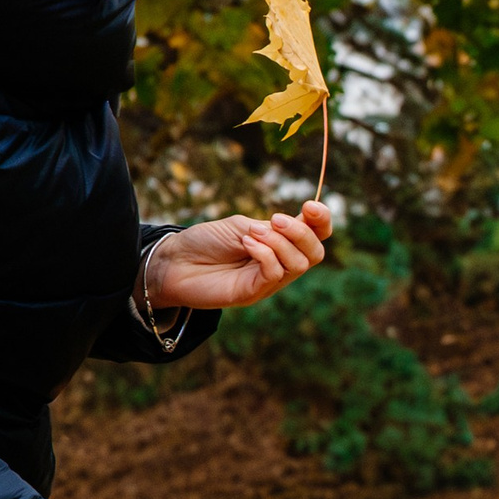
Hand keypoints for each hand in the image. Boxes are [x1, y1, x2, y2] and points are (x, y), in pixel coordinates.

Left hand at [146, 200, 332, 313]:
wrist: (175, 261)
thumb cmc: (206, 241)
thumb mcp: (242, 225)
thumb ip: (270, 229)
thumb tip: (292, 229)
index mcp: (280, 243)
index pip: (317, 235)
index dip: (322, 220)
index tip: (310, 205)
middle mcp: (280, 264)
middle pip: (315, 253)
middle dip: (302, 232)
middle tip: (276, 220)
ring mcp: (269, 281)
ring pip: (299, 264)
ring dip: (279, 242)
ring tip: (251, 234)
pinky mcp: (254, 293)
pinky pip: (275, 273)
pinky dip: (265, 254)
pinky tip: (246, 244)